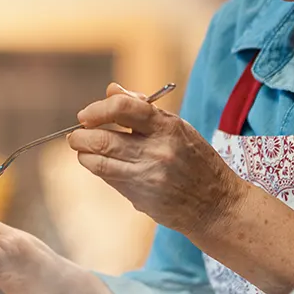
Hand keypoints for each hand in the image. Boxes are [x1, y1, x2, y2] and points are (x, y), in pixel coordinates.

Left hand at [69, 82, 245, 235]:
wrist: (217, 204)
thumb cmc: (196, 160)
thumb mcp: (178, 128)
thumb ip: (143, 109)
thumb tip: (111, 89)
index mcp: (168, 126)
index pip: (123, 107)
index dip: (97, 109)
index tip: (86, 115)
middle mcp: (157, 150)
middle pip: (103, 138)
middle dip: (81, 136)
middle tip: (76, 136)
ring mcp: (148, 175)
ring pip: (99, 162)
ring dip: (83, 154)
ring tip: (82, 150)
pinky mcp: (141, 197)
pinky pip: (108, 178)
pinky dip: (98, 169)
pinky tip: (99, 164)